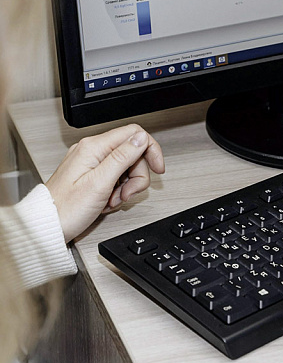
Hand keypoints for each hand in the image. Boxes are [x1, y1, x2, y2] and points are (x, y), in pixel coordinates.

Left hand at [46, 124, 164, 241]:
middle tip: (129, 193)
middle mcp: (91, 150)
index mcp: (93, 148)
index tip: (157, 168)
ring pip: (125, 166)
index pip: (134, 134)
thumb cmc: (65, 210)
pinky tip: (107, 201)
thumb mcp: (99, 183)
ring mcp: (89, 162)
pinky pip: (114, 176)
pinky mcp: (89, 174)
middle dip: (137, 175)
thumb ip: (122, 157)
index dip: (150, 150)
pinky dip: (116, 190)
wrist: (45, 227)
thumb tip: (141, 138)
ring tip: (114, 200)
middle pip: (132, 152)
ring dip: (127, 185)